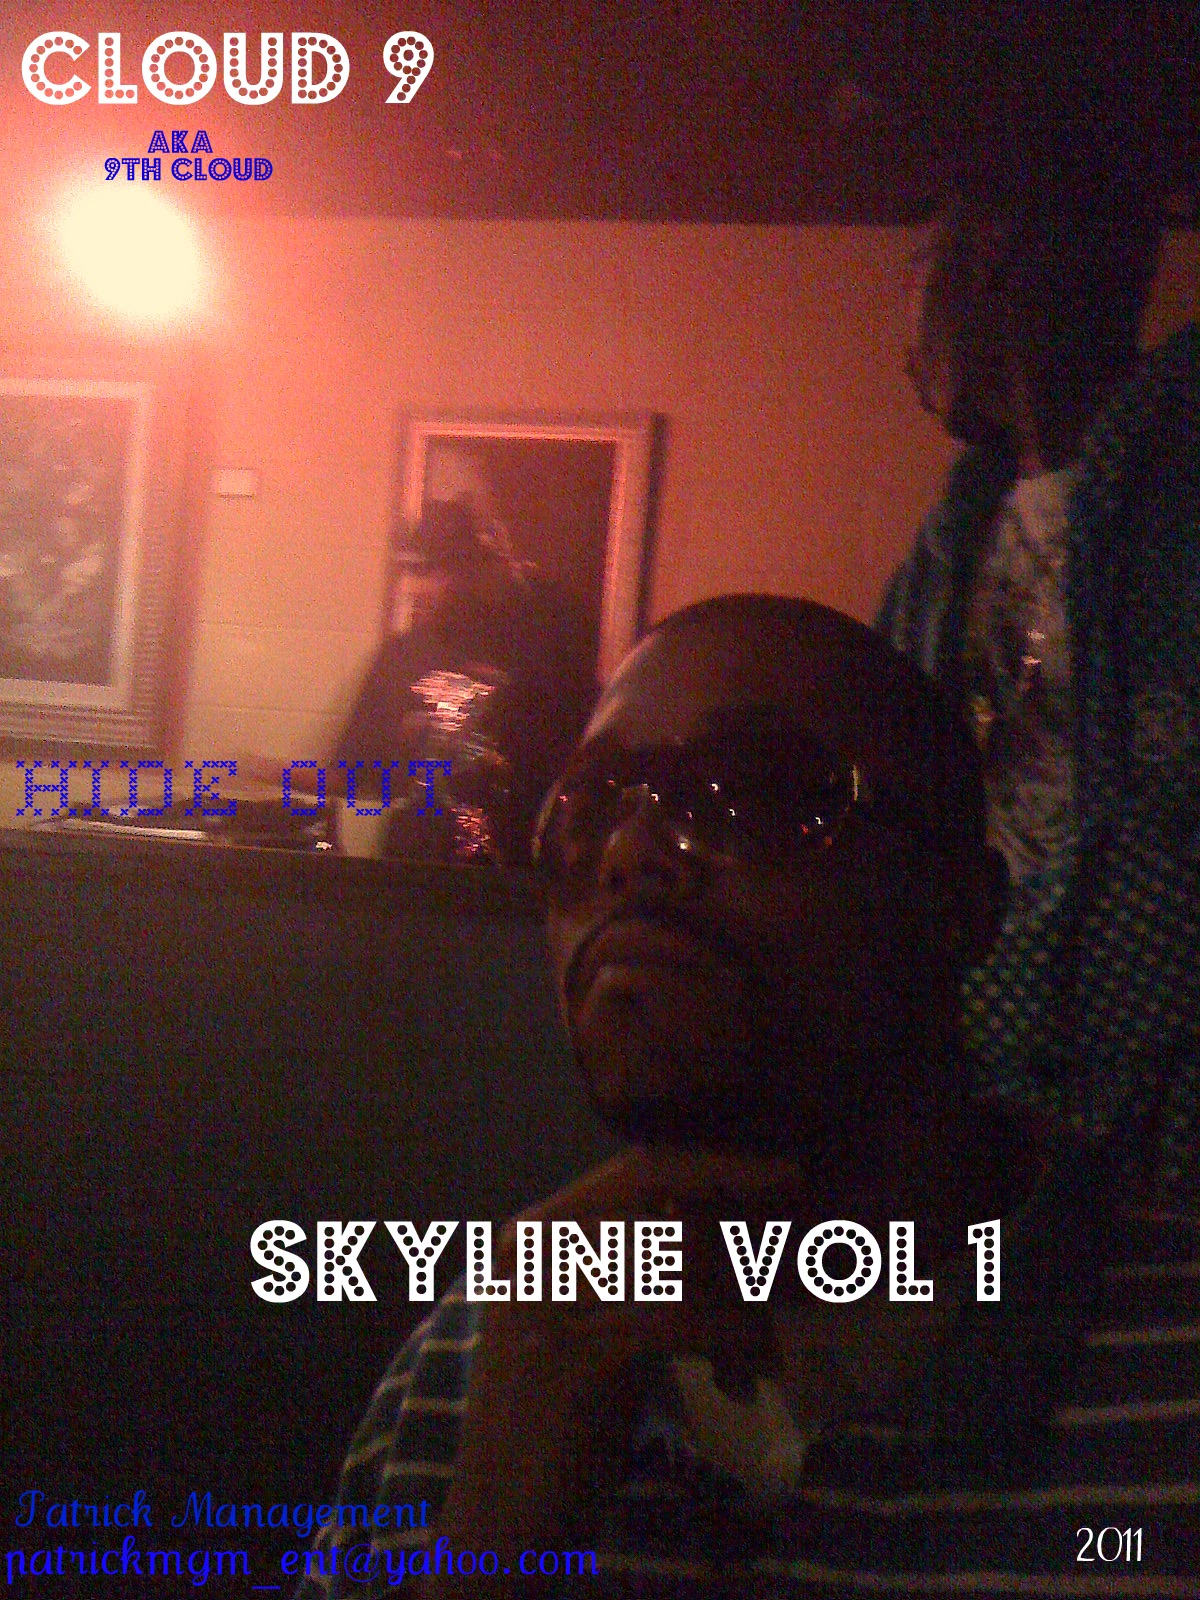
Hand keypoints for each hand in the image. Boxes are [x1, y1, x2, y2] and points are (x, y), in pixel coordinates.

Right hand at [416, 1146, 812, 1593]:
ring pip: (679, 1257)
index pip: (637, 1167)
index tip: (785, 1174)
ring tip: (768, 1346)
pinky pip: (680, 1321)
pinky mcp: (572, 1361)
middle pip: (664, 1199)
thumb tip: (734, 1220)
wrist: (501, 1526)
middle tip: (798, 1260)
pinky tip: (750, 1377)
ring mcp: (545, 1303)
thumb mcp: (592, 1324)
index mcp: (533, 1235)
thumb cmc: (560, 1424)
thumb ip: (639, 1268)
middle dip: (740, 1224)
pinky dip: (732, 1341)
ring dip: (743, 1299)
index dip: (717, 1164)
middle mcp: (531, 1252)